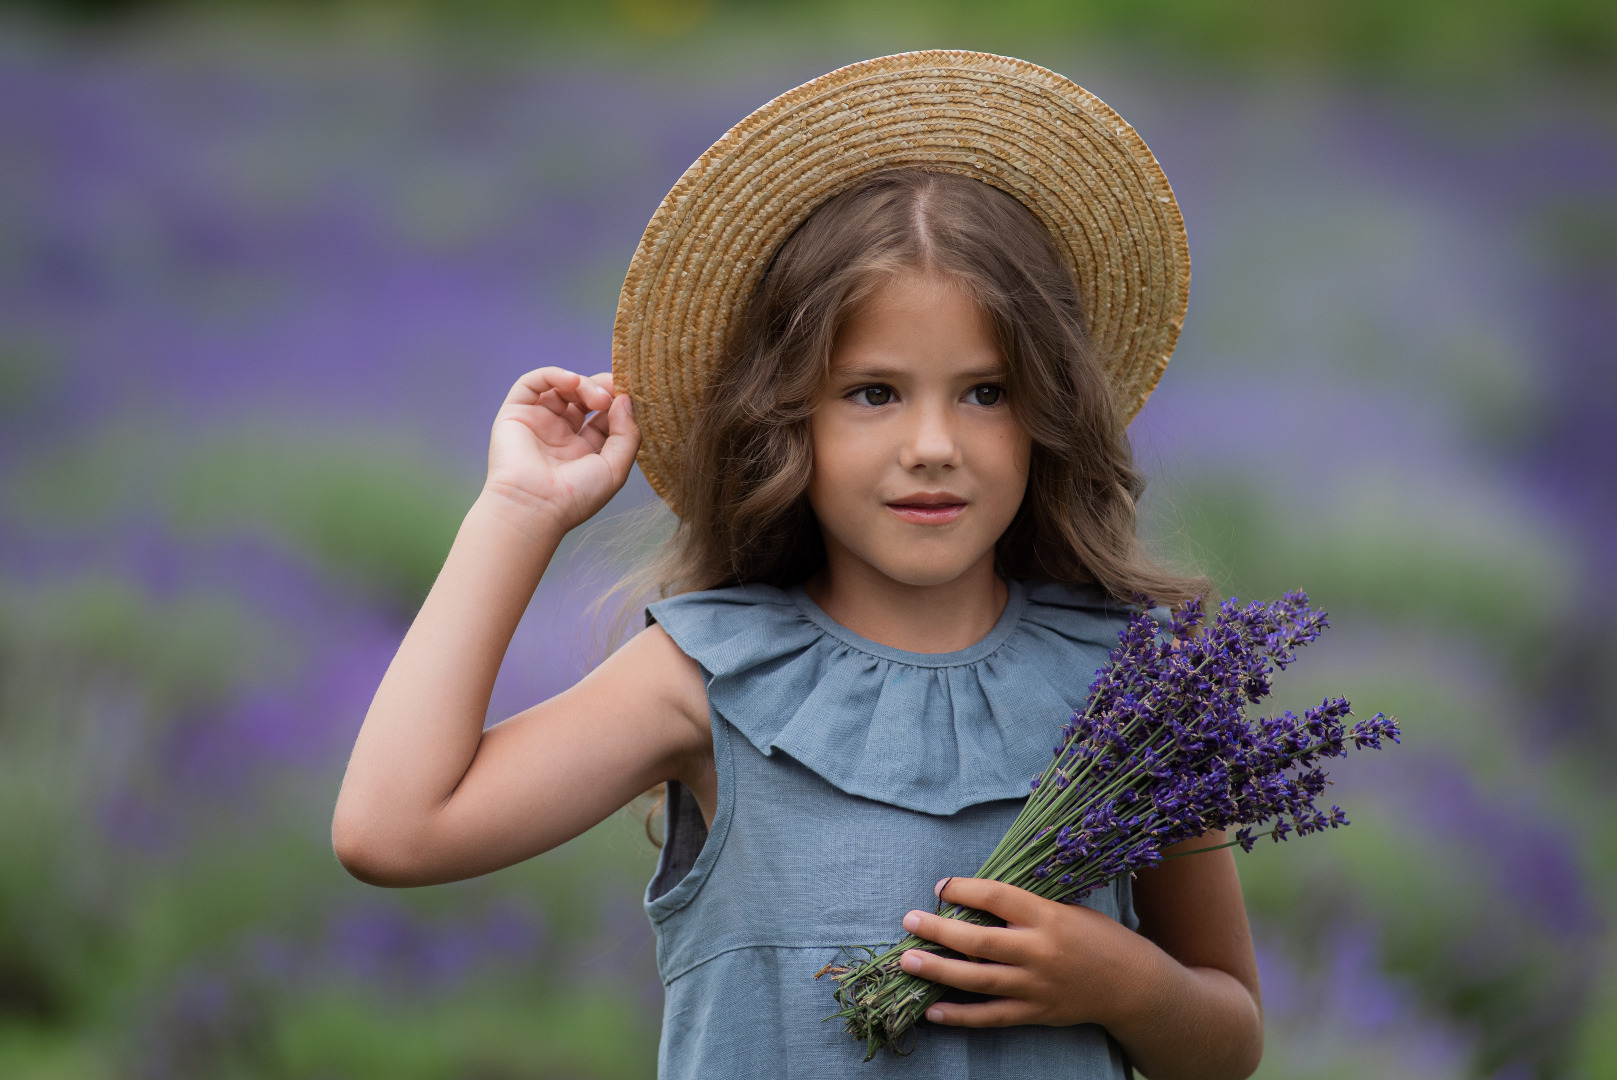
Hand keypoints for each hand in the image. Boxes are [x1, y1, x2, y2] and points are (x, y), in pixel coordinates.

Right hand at [484, 367, 639, 530]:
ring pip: (562, 387)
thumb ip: (627, 434)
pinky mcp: (516, 413)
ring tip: (598, 398)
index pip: (605, 417)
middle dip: (603, 389)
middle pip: (585, 398)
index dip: (619, 403)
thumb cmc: (575, 497)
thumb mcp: (615, 469)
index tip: (632, 397)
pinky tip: (573, 383)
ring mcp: (538, 423)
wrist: (533, 507)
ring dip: (584, 384)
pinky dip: (554, 375)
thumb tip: (625, 400)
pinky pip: (533, 383)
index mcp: (583, 451)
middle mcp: (560, 435)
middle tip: (616, 391)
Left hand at [897, 876, 1149, 1029]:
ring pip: (978, 979)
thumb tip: (976, 898)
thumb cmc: (1097, 938)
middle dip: (938, 930)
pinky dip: (959, 1016)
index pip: (996, 897)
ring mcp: (1035, 986)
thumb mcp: (1067, 909)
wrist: (1132, 985)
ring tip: (908, 961)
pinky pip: (990, 1016)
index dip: (964, 890)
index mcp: (1048, 916)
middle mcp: (1039, 951)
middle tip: (908, 921)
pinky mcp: (1035, 1013)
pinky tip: (932, 1010)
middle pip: (979, 941)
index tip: (940, 886)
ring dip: (938, 970)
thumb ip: (1026, 907)